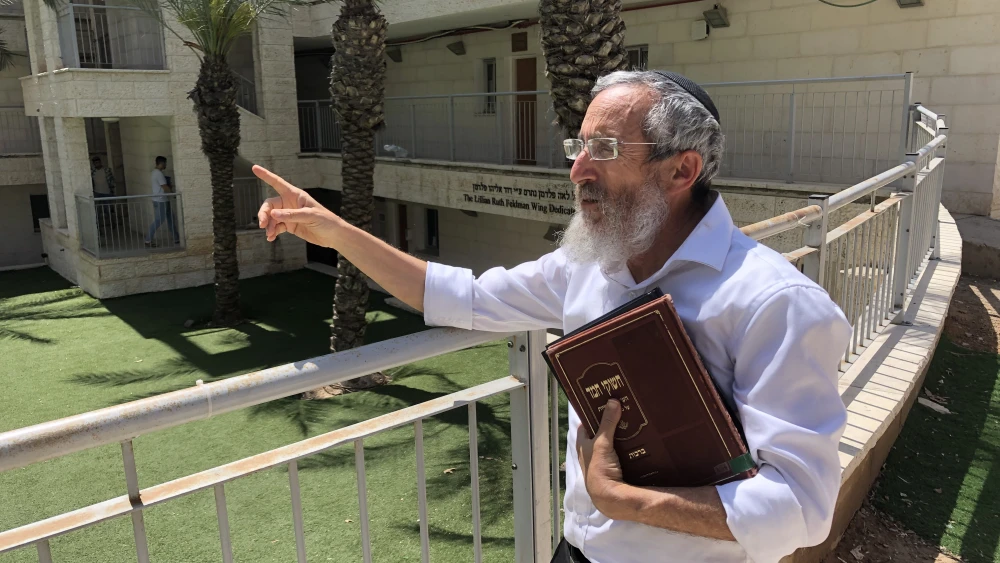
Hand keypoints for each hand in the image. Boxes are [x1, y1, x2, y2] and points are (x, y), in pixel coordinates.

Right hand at [254, 164, 343, 246]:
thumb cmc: (326, 220)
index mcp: (295, 195)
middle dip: (264, 214)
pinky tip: (271, 238)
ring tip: (269, 234)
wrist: (333, 235)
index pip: (277, 183)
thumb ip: (291, 215)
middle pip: (270, 205)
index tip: (254, 168)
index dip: (266, 175)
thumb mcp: (309, 216)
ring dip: (268, 225)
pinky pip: (276, 227)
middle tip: (262, 224)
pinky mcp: (290, 226)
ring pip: (271, 218)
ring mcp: (289, 215)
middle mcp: (290, 203)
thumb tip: (273, 214)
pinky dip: (272, 232)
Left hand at [576, 399, 627, 518]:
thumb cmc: (599, 468)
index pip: (585, 425)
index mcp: (583, 445)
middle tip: (623, 410)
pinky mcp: (615, 468)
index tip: (603, 403)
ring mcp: (603, 461)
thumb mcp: (602, 442)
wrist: (609, 496)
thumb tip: (612, 401)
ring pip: (612, 444)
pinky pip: (622, 454)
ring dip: (621, 436)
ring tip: (634, 422)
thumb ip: (607, 423)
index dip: (591, 414)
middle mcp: (591, 453)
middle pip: (600, 434)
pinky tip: (638, 440)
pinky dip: (628, 447)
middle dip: (610, 424)